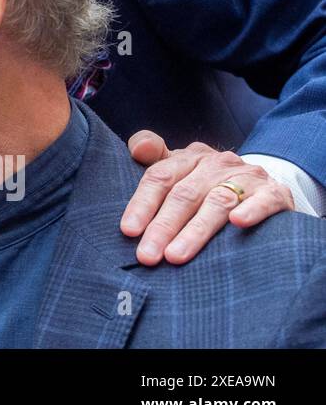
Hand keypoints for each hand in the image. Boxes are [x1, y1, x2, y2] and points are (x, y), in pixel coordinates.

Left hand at [121, 131, 294, 265]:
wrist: (264, 188)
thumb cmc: (208, 184)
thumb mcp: (180, 169)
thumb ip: (154, 158)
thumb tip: (138, 148)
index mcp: (189, 157)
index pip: (160, 177)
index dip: (142, 204)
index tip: (129, 231)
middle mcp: (217, 163)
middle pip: (184, 194)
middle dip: (163, 226)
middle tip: (147, 255)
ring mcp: (247, 176)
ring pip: (217, 202)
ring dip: (195, 231)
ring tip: (176, 256)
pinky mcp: (275, 193)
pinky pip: (264, 200)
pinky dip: (251, 210)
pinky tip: (238, 223)